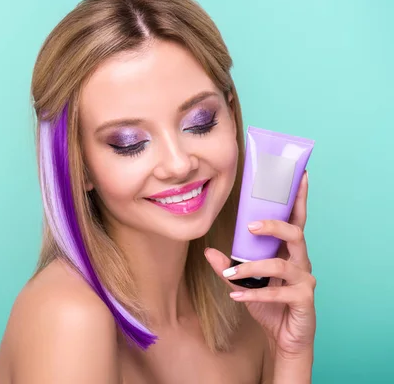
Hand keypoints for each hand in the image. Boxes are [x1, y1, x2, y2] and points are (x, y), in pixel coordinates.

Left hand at [204, 171, 315, 357]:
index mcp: (289, 251)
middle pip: (296, 233)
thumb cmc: (269, 305)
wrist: (284, 338)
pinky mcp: (304, 300)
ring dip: (252, 268)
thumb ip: (230, 267)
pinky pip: (277, 294)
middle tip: (251, 226)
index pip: (296, 220)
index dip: (299, 198)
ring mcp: (305, 281)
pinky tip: (235, 296)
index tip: (301, 175)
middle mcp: (300, 261)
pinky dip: (253, 295)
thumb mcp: (245, 283)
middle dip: (274, 226)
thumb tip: (208, 251)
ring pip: (280, 266)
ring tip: (231, 274)